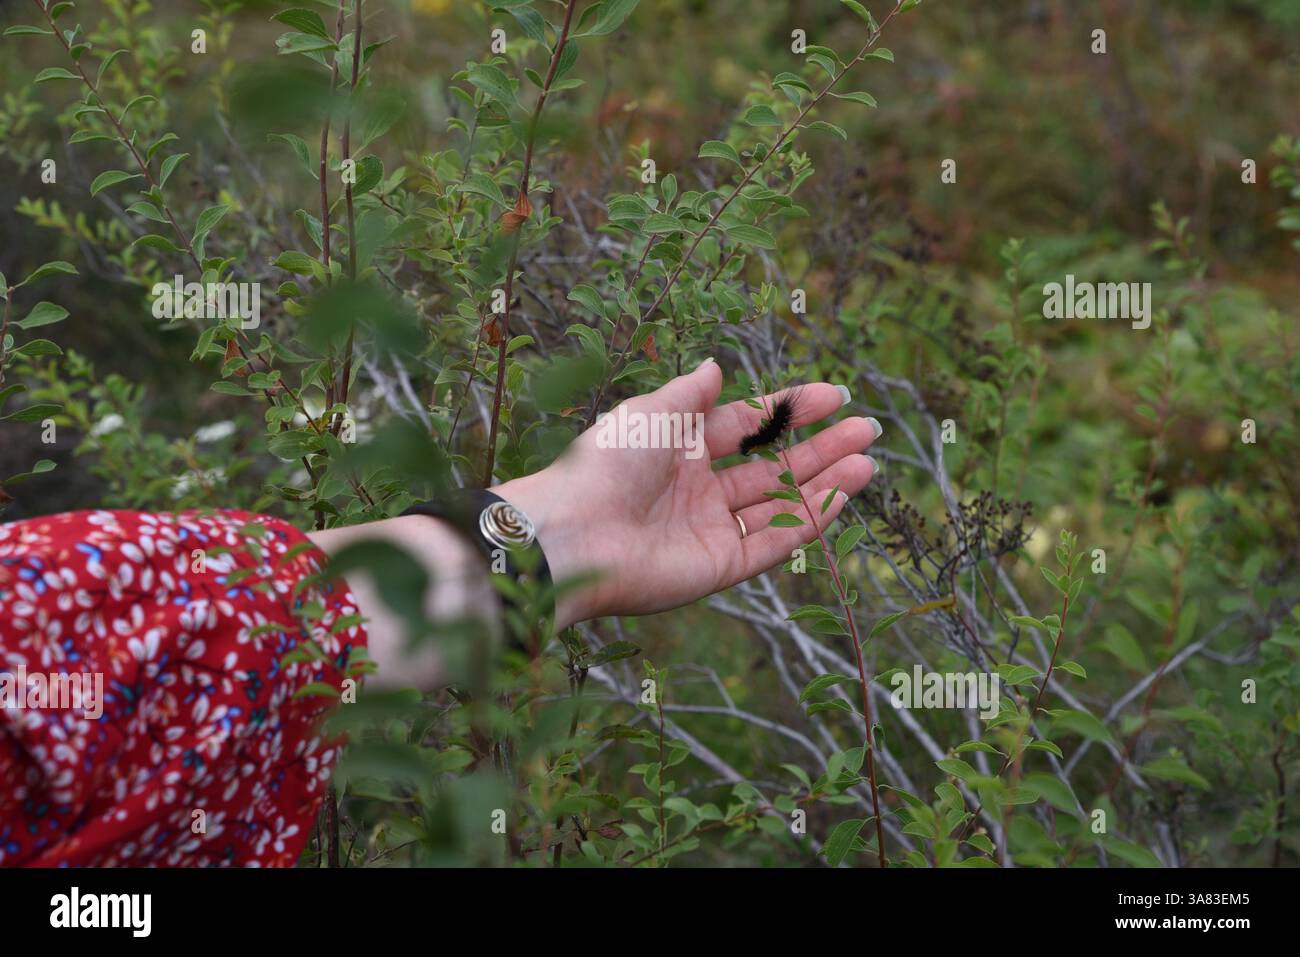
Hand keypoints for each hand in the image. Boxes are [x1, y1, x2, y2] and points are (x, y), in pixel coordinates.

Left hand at [494, 359, 879, 628]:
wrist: (574, 534)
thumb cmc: (604, 464)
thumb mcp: (651, 413)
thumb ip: (690, 395)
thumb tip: (715, 365)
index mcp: (679, 448)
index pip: (747, 426)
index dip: (790, 412)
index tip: (834, 397)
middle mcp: (698, 489)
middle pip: (772, 466)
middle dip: (820, 448)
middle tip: (867, 429)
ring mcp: (710, 529)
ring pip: (780, 504)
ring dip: (824, 484)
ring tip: (868, 463)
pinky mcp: (718, 566)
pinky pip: (772, 541)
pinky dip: (808, 521)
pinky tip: (841, 496)